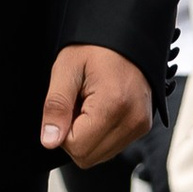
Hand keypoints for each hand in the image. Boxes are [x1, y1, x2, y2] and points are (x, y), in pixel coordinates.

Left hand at [40, 44, 153, 168]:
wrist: (126, 34)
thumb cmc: (96, 46)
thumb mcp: (66, 69)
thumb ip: (56, 106)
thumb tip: (49, 141)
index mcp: (114, 106)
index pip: (77, 148)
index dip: (62, 130)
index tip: (69, 103)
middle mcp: (133, 121)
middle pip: (88, 157)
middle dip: (74, 136)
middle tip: (78, 103)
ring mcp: (141, 125)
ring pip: (100, 155)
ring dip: (87, 135)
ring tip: (90, 103)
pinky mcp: (142, 126)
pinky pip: (112, 146)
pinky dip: (100, 132)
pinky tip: (101, 108)